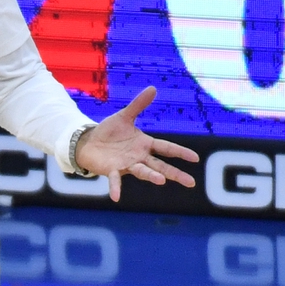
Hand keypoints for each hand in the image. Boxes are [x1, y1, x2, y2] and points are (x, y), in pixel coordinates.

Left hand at [75, 86, 199, 202]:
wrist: (89, 141)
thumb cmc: (109, 131)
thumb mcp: (124, 116)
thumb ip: (138, 105)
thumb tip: (153, 88)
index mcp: (145, 144)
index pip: (166, 148)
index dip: (180, 152)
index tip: (195, 158)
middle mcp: (139, 157)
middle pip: (160, 166)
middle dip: (175, 174)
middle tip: (191, 182)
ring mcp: (127, 165)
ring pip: (142, 171)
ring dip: (151, 176)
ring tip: (161, 181)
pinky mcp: (112, 170)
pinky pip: (115, 180)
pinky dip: (116, 188)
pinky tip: (116, 197)